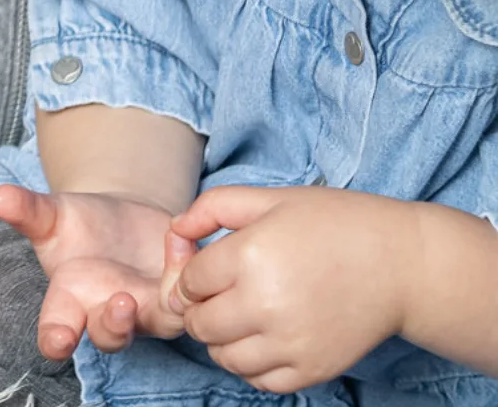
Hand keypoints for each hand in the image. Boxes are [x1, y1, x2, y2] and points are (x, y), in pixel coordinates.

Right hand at [0, 185, 181, 358]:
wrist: (124, 223)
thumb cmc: (78, 226)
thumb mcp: (52, 215)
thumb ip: (28, 210)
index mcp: (69, 300)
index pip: (56, 330)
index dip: (57, 339)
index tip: (59, 341)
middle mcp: (107, 313)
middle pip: (110, 337)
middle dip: (114, 325)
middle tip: (121, 302)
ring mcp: (147, 309)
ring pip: (159, 323)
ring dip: (164, 305)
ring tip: (166, 269)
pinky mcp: (179, 296)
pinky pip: (190, 293)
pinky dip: (186, 265)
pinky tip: (177, 235)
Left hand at [164, 185, 411, 394]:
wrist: (405, 265)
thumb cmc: (336, 225)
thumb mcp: (270, 200)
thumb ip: (211, 208)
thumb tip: (174, 233)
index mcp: (250, 257)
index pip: (187, 283)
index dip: (192, 274)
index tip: (213, 267)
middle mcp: (266, 304)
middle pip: (198, 323)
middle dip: (200, 307)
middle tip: (223, 293)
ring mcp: (291, 343)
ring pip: (223, 356)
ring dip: (222, 338)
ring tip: (244, 315)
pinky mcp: (313, 369)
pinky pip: (259, 380)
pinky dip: (252, 364)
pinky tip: (265, 339)